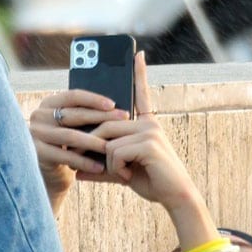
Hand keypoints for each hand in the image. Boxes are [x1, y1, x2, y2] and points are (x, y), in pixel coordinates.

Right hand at [29, 89, 125, 202]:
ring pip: (70, 136)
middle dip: (101, 117)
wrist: (50, 174)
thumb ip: (85, 116)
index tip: (113, 105)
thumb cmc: (67, 147)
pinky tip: (99, 167)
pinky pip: (65, 156)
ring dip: (94, 141)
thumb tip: (115, 109)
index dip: (93, 99)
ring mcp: (36, 134)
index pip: (73, 96)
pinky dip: (84, 162)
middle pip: (74, 115)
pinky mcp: (37, 153)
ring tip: (112, 146)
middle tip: (122, 120)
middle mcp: (39, 116)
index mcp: (49, 104)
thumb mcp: (73, 128)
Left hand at [80, 53, 199, 206]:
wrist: (175, 196)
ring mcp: (150, 132)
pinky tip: (128, 175)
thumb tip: (76, 171)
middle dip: (93, 145)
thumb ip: (101, 168)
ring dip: (108, 162)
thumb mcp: (122, 172)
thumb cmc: (153, 182)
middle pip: (106, 124)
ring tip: (122, 173)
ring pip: (108, 141)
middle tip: (92, 164)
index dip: (140, 74)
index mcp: (147, 124)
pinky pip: (115, 152)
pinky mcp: (148, 143)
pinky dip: (115, 168)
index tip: (138, 54)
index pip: (142, 95)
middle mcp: (149, 123)